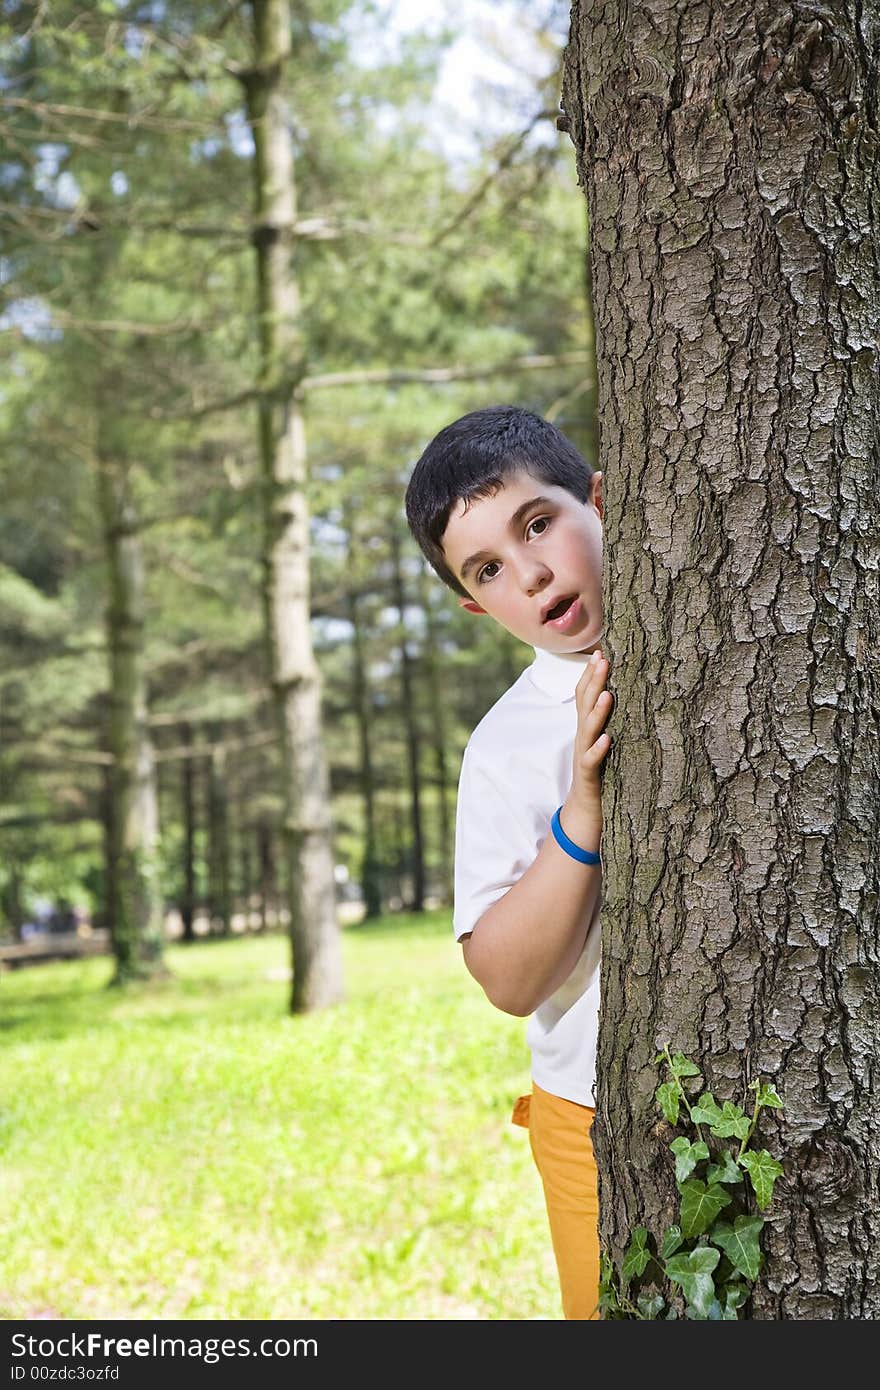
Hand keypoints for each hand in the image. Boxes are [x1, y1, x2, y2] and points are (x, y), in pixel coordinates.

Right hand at [560, 649, 612, 851]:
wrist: (585, 810)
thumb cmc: (600, 773)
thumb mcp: (601, 742)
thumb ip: (604, 721)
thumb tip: (618, 694)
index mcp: (587, 729)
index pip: (584, 696)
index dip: (590, 674)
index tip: (601, 651)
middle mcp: (583, 738)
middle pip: (585, 705)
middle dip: (594, 682)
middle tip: (603, 659)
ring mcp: (584, 756)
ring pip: (588, 730)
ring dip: (597, 711)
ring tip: (608, 694)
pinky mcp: (590, 775)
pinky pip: (593, 761)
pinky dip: (599, 749)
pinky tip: (608, 739)